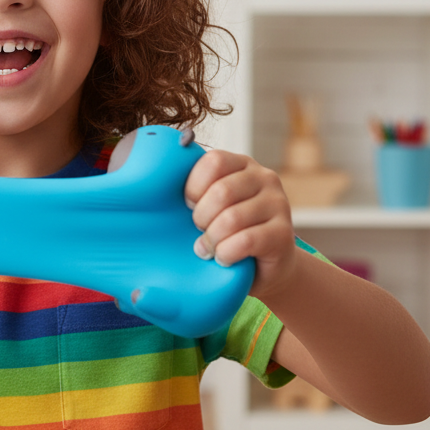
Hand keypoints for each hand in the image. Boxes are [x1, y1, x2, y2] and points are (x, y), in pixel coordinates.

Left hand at [183, 150, 296, 303]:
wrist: (264, 268)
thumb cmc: (225, 233)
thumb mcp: (210, 206)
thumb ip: (194, 191)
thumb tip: (145, 175)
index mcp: (241, 164)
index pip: (213, 161)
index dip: (193, 187)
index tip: (187, 207)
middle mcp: (264, 178)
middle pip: (221, 191)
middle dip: (201, 218)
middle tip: (198, 231)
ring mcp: (278, 204)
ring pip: (232, 218)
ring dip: (212, 240)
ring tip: (207, 249)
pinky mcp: (284, 234)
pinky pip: (246, 240)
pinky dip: (226, 253)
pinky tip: (223, 259)